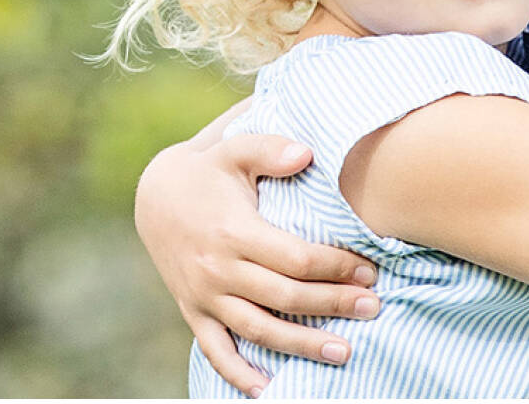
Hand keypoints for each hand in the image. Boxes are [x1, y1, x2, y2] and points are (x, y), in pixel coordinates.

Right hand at [135, 133, 379, 395]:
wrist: (155, 195)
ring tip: (343, 351)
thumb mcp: (235, 148)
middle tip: (374, 307)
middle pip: (285, 297)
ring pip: (258, 330)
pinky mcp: (192, 311)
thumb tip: (307, 154)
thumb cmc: (208, 169)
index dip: (335, 268)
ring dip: (301, 344)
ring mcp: (204, 296)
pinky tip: (266, 388)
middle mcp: (218, 271)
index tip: (369, 270)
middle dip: (333, 304)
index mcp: (235, 233)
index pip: (295, 259)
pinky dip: (238, 373)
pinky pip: (215, 350)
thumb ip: (271, 149)